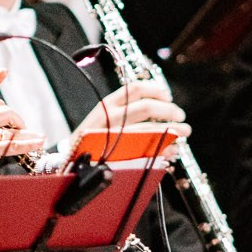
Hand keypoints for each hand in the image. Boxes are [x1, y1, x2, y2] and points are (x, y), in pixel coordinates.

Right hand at [0, 95, 36, 187]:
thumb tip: (2, 132)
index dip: (2, 105)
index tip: (10, 114)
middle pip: (4, 111)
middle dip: (18, 119)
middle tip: (22, 128)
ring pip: (13, 129)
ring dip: (28, 133)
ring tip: (37, 138)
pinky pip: (15, 144)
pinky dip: (30, 144)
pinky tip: (38, 143)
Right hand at [70, 83, 188, 147]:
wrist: (68, 164)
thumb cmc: (91, 141)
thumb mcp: (105, 119)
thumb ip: (128, 112)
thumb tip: (162, 110)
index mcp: (108, 105)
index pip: (135, 88)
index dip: (156, 90)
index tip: (169, 96)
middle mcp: (110, 118)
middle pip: (146, 107)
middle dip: (169, 111)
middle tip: (181, 116)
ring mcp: (114, 138)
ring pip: (149, 131)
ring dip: (172, 131)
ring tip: (184, 133)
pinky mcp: (117, 156)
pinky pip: (146, 152)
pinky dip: (162, 150)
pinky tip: (171, 151)